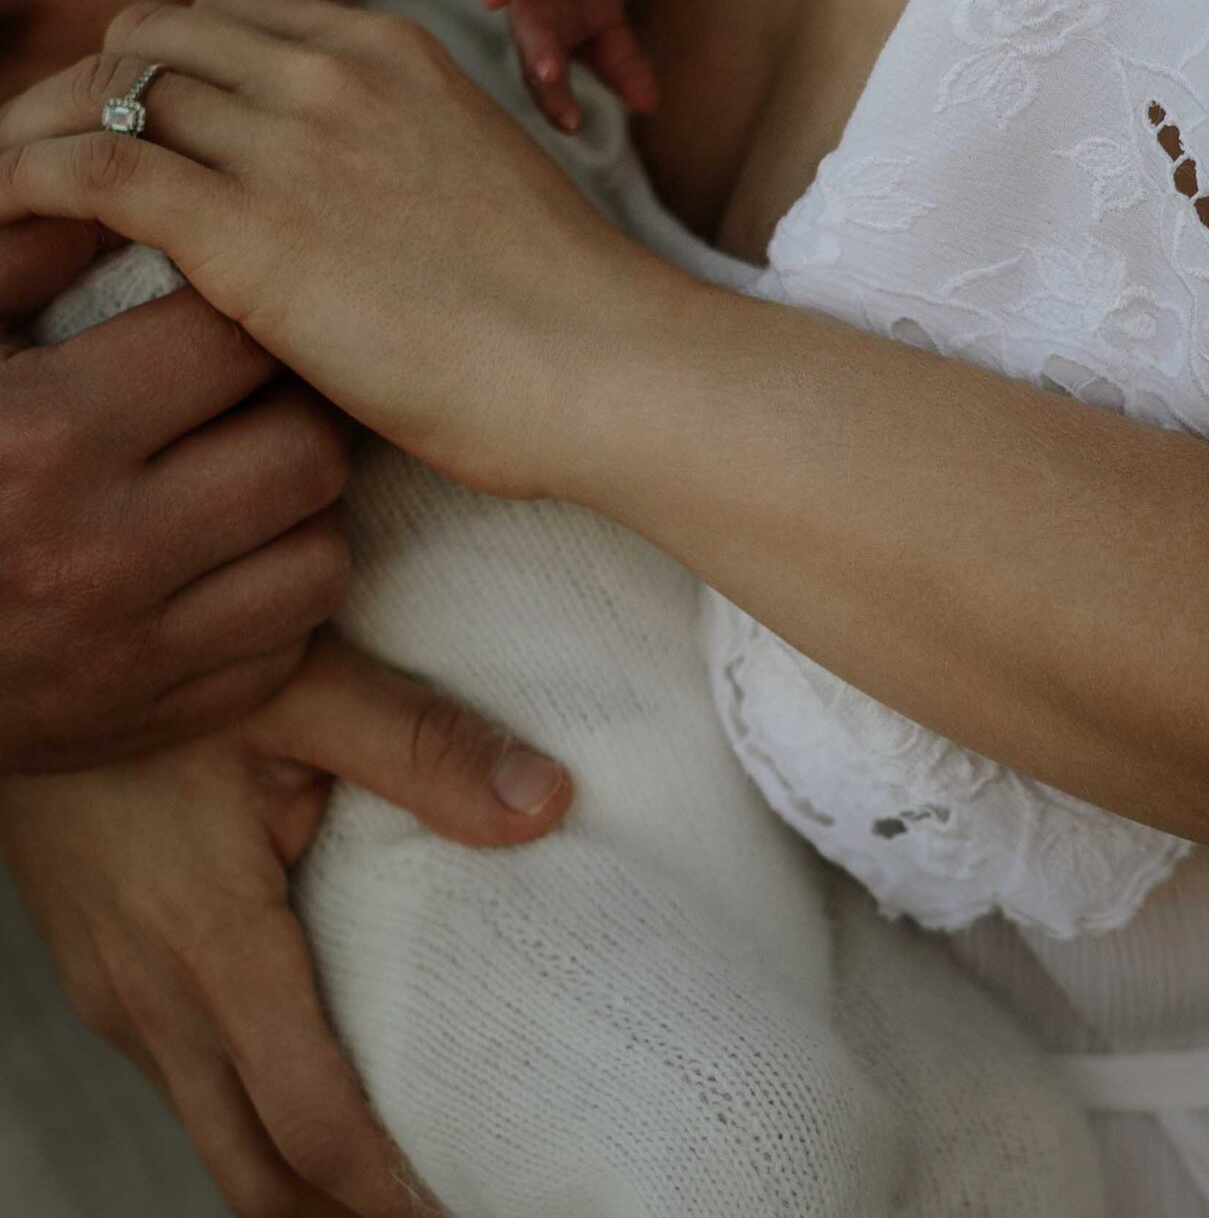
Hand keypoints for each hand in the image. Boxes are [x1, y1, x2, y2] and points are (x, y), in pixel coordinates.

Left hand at [0, 0, 665, 494]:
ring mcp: (288, 143)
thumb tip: (342, 197)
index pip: (223, 12)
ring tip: (9, 195)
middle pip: (150, 33)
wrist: (601, 359)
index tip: (132, 123)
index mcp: (387, 50)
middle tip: (50, 163)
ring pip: (108, 85)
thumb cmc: (557, 302)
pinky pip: (94, 171)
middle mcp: (329, 71)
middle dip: (85, 88)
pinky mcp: (249, 234)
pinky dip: (28, 184)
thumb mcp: (475, 175)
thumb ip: (395, 154)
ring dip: (40, 132)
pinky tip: (7, 219)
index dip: (160, 62)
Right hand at [0, 217, 351, 769]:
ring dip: (299, 501)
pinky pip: (286, 644)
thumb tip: (129, 162)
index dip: (246, 303)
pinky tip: (221, 552)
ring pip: (321, 549)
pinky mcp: (152, 719)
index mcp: (44, 435)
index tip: (229, 295)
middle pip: (305, 445)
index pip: (232, 338)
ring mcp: (132, 651)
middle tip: (256, 383)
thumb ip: (27, 249)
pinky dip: (272, 594)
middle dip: (292, 402)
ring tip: (244, 461)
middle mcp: (101, 550)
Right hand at [0, 633, 572, 1217]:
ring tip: (395, 1175)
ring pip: (214, 1131)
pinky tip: (311, 1091)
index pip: (306, 1119)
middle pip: (254, 1168)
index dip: (387, 1186)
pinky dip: (252, 1115)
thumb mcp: (300, 688)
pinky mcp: (104, 977)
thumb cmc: (165, 672)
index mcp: (207, 940)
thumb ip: (421, 745)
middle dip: (344, 1213)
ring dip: (296, 1170)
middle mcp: (151, 994)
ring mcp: (118, 995)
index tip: (461, 1203)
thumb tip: (548, 802)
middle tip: (442, 1210)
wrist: (25, 654)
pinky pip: (185, 1080)